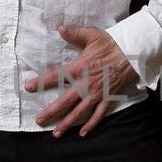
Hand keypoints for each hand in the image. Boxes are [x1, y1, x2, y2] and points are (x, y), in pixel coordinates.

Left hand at [23, 26, 137, 137]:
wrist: (132, 53)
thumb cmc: (111, 44)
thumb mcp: (91, 36)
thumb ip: (74, 34)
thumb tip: (59, 28)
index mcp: (79, 68)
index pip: (56, 77)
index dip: (40, 83)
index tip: (28, 88)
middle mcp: (86, 84)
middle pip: (65, 102)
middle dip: (50, 112)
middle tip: (39, 120)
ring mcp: (97, 94)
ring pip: (79, 112)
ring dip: (67, 123)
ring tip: (56, 133)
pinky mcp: (107, 98)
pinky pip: (98, 114)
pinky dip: (91, 124)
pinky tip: (82, 133)